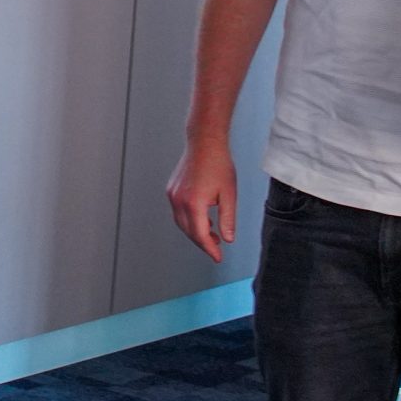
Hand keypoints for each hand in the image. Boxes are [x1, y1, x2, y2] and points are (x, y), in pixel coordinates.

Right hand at [166, 138, 237, 262]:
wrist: (205, 143)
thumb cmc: (218, 163)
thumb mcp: (229, 194)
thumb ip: (228, 219)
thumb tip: (228, 238)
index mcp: (194, 203)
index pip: (200, 235)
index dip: (210, 249)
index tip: (218, 257)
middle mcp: (179, 200)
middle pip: (189, 232)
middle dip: (202, 242)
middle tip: (216, 247)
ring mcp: (173, 195)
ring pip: (181, 223)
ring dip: (195, 232)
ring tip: (211, 234)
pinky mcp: (171, 190)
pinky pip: (178, 212)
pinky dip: (189, 220)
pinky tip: (202, 219)